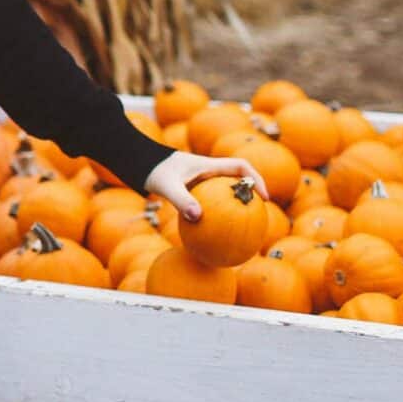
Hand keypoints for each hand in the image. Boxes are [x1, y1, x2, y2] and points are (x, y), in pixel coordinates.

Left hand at [143, 150, 267, 221]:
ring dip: (234, 207)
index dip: (256, 179)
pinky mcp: (192, 191)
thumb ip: (181, 200)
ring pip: (224, 194)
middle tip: (258, 216)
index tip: (263, 197)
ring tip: (241, 230)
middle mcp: (207, 172)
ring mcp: (200, 181)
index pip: (240, 166)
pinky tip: (211, 237)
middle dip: (250, 195)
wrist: (138, 163)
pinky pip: (209, 204)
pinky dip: (214, 217)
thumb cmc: (154, 171)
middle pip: (237, 181)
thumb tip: (198, 218)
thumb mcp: (166, 185)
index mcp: (208, 165)